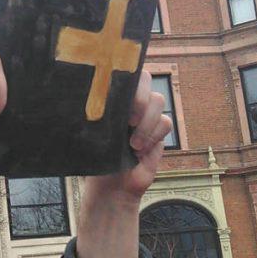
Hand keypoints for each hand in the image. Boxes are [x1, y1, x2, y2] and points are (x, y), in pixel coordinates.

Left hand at [82, 70, 171, 208]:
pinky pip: (165, 123)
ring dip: (146, 124)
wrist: (111, 186)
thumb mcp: (92, 136)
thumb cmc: (98, 159)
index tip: (117, 97)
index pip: (123, 71)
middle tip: (129, 120)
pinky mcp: (160, 130)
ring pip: (159, 101)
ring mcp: (148, 115)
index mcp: (113, 97)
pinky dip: (153, 137)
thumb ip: (97, 116)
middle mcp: (132, 102)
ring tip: (132, 145)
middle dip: (140, 97)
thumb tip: (93, 100)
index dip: (126, 77)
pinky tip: (140, 152)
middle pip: (147, 79)